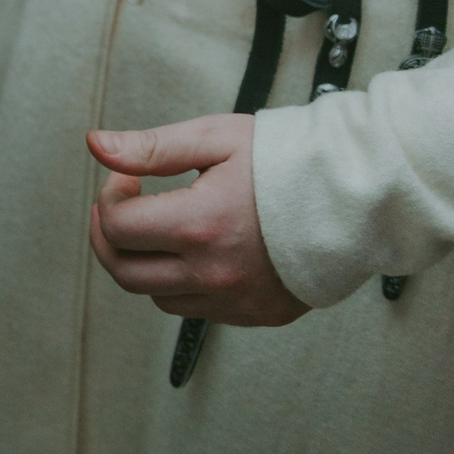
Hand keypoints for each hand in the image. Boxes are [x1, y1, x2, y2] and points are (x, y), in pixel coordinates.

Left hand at [87, 114, 310, 326]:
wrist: (356, 197)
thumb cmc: (289, 161)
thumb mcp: (215, 139)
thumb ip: (150, 147)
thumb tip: (97, 146)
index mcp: (200, 226)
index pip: (117, 227)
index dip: (109, 197)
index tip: (127, 178)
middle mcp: (214, 273)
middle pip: (126, 272)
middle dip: (108, 237)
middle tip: (118, 207)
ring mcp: (236, 300)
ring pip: (158, 295)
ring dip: (145, 261)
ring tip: (159, 225)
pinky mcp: (256, 315)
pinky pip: (197, 309)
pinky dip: (182, 282)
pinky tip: (195, 249)